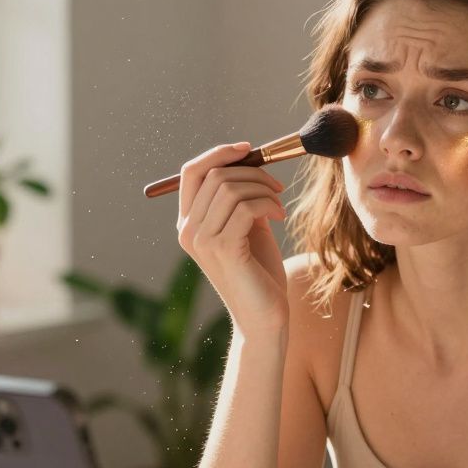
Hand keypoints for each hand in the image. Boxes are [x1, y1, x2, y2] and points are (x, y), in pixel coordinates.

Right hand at [176, 142, 288, 336]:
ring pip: (230, 188)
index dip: (219, 154)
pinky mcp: (223, 249)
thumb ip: (241, 199)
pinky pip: (245, 207)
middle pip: (213, 175)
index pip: (191, 172)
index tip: (248, 150)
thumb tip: (250, 163)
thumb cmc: (259, 273)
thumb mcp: (248, 228)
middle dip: (251, 172)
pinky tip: (279, 216)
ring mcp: (202, 241)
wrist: (265, 318)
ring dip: (262, 189)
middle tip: (276, 187)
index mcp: (189, 223)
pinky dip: (267, 204)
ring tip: (278, 205)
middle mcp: (188, 231)